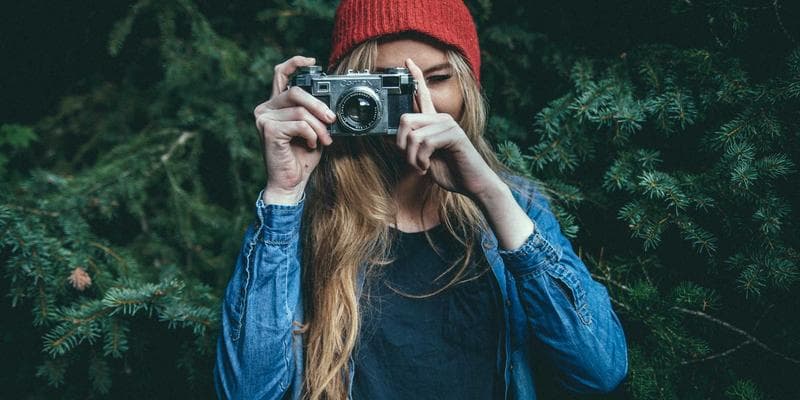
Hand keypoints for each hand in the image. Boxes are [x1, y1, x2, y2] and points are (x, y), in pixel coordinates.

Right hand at [253, 56, 334, 203]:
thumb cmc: (301, 157)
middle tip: (332, 120)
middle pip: (296, 92)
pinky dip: (311, 134)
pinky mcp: (268, 130)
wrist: (291, 183)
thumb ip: (315, 113)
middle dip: (319, 106)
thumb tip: (330, 104)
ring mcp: (264, 118)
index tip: (312, 61)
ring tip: (324, 139)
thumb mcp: (313, 130)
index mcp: (275, 105)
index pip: (281, 74)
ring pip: (300, 110)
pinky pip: (299, 124)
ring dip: (319, 126)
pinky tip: (311, 144)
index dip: (295, 63)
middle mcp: (266, 108)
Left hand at [396, 58, 503, 200]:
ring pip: (412, 135)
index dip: (415, 77)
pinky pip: (424, 143)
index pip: (422, 94)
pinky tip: (428, 167)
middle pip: (405, 119)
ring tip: (422, 167)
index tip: (407, 61)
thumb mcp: (423, 159)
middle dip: (401, 146)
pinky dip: (421, 160)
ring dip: (412, 158)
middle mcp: (441, 118)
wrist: (473, 184)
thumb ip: (411, 146)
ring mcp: (448, 124)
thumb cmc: (451, 172)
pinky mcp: (454, 134)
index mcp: (434, 122)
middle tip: (412, 162)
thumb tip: (390, 138)